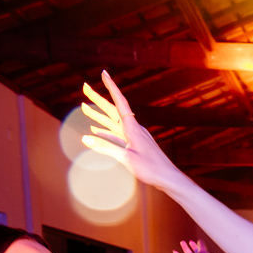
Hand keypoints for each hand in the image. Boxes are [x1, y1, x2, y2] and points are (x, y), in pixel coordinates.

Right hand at [81, 71, 181, 190]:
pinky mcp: (135, 145)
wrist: (168, 178)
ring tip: (84, 107)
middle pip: (112, 110)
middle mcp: (134, 129)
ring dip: (98, 114)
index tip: (104, 73)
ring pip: (113, 122)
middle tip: (84, 87)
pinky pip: (116, 134)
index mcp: (133, 128)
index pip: (120, 102)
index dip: (111, 87)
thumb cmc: (151, 169)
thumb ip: (105, 147)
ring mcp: (134, 137)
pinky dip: (105, 130)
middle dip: (97, 98)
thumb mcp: (126, 158)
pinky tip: (96, 130)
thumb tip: (84, 137)